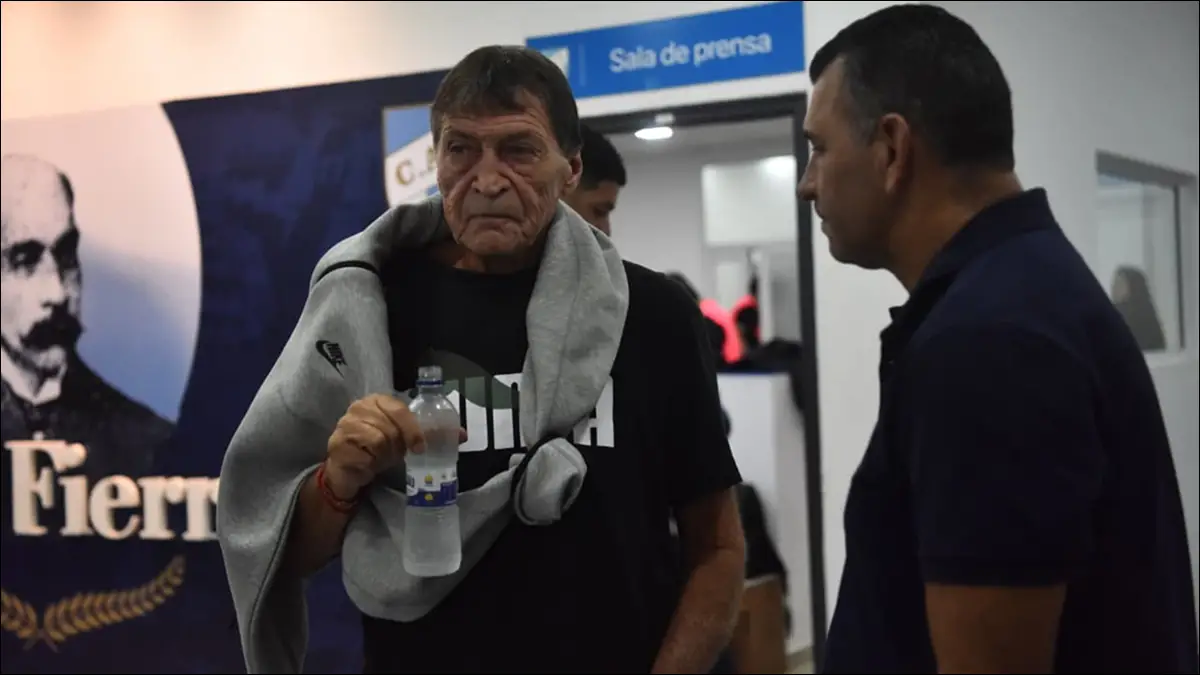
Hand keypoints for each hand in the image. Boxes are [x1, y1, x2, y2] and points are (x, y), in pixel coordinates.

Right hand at [324, 394, 466, 499]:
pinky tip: (369, 463)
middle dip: (398, 445)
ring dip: (385, 455)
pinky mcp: (338, 443)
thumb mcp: (405, 439)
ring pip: (379, 439)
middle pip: (390, 426)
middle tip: (396, 454)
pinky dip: (372, 461)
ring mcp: (345, 424)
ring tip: (380, 458)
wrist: (351, 470)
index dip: (413, 428)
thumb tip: (461, 435)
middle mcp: (359, 407)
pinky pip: (365, 452)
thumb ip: (430, 433)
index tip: (420, 447)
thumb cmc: (380, 450)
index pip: (399, 408)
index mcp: (377, 400)